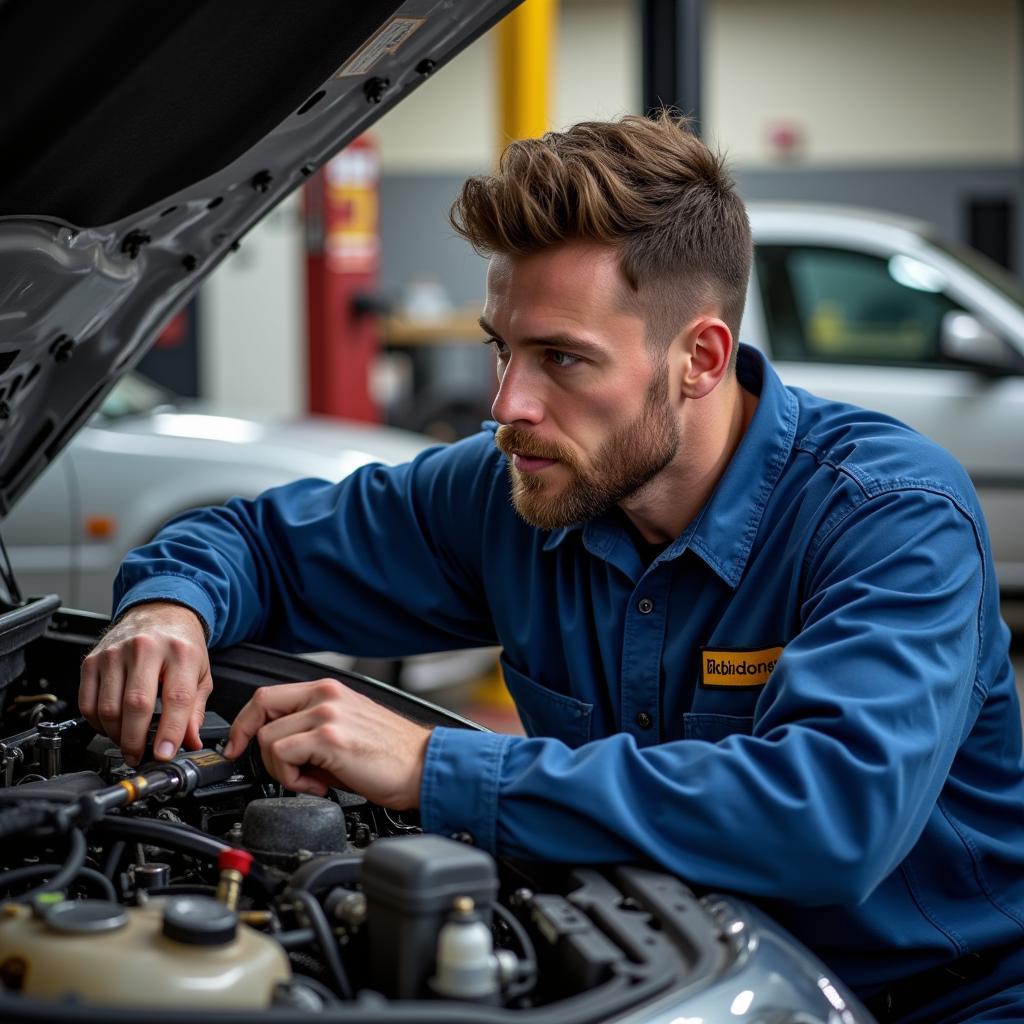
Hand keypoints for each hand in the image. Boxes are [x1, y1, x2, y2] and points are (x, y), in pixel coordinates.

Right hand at [79, 601, 211, 764]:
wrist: (160, 611)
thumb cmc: (181, 644)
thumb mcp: (201, 673)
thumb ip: (196, 710)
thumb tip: (190, 742)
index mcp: (180, 652)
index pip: (176, 698)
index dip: (170, 732)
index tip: (164, 754)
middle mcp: (145, 649)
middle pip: (136, 705)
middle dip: (136, 740)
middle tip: (140, 755)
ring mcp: (114, 653)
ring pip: (108, 708)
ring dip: (116, 735)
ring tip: (128, 742)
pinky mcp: (92, 660)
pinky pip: (88, 702)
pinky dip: (97, 723)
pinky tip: (111, 726)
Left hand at [223, 679, 431, 808]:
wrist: (423, 767)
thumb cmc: (390, 755)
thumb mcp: (345, 730)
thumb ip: (310, 730)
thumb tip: (276, 749)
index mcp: (329, 691)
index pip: (269, 694)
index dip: (246, 721)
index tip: (239, 744)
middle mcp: (327, 695)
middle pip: (261, 705)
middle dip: (247, 738)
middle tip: (259, 764)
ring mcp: (327, 714)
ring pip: (269, 738)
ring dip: (280, 769)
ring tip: (311, 779)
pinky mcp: (330, 738)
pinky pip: (283, 756)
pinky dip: (291, 778)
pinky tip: (318, 785)